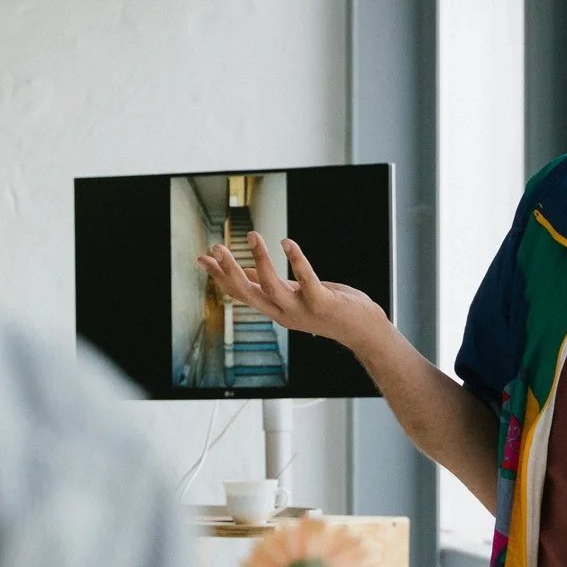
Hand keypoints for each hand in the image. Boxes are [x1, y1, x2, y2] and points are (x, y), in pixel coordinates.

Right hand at [198, 237, 389, 349]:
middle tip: (216, 247)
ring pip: (272, 286)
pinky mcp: (321, 303)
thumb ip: (273, 286)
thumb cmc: (332, 310)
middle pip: (248, 293)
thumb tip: (249, 272)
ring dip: (260, 260)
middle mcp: (283, 313)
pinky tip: (288, 243)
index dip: (220, 277)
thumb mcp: (296, 297)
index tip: (202, 258)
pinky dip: (296, 260)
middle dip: (229, 271)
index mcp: (275, 309)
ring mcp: (302, 310)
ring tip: (253, 235)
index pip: (240, 293)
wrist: (364, 331)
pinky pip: (306, 279)